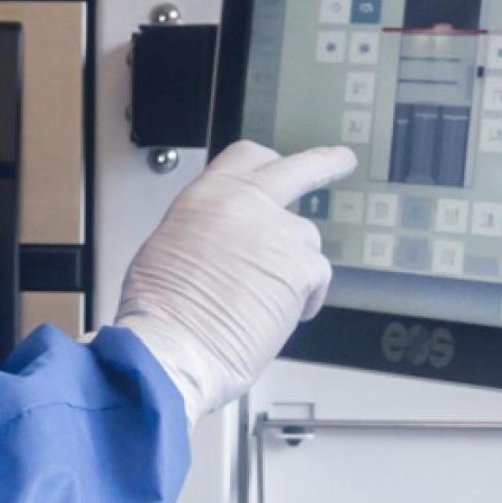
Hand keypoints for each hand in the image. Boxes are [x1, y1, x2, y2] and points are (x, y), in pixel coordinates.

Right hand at [113, 141, 358, 420]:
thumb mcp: (167, 246)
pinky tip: (280, 314)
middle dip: (325, 162)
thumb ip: (204, 230)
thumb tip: (221, 240)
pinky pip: (317, 279)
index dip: (266, 162)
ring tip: (264, 299)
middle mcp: (247, 205)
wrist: (173, 344)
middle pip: (299, 169)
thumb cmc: (159, 308)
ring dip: (292, 264)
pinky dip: (304, 298)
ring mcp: (279, 234)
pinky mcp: (303, 269)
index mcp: (208, 195)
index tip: (279, 162)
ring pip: (305, 240)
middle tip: (341, 160)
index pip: (247, 158)